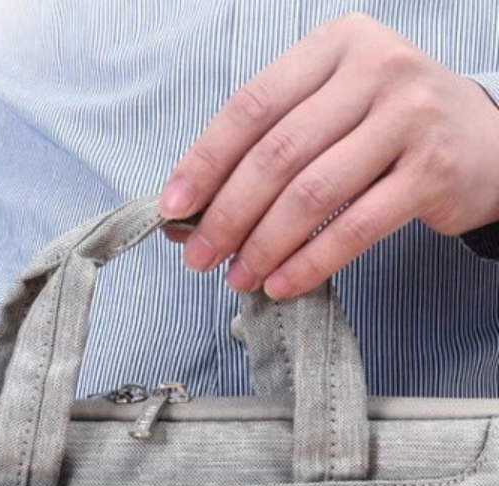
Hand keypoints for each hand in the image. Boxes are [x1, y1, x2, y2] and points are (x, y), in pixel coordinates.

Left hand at [158, 13, 498, 298]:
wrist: (484, 141)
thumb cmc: (383, 130)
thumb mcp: (328, 114)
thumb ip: (263, 150)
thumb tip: (186, 216)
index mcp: (336, 46)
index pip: (252, 106)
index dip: (205, 162)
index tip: (172, 208)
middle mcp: (377, 70)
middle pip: (278, 154)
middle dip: (228, 215)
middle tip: (198, 258)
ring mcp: (409, 118)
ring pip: (312, 194)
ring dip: (263, 245)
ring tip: (236, 277)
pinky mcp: (432, 171)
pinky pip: (355, 228)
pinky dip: (309, 263)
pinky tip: (281, 284)